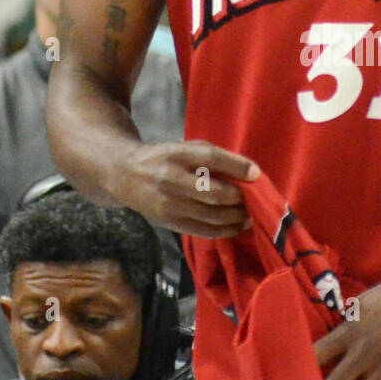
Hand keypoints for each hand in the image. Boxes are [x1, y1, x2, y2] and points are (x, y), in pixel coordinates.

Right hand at [116, 140, 257, 237]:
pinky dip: (226, 230)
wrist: (124, 175)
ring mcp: (169, 204)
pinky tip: (238, 225)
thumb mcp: (184, 148)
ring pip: (212, 216)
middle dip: (239, 198)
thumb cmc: (164, 158)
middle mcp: (170, 179)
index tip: (255, 173)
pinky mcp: (169, 223)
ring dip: (237, 217)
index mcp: (176, 155)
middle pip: (214, 193)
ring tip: (248, 214)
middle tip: (252, 198)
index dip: (236, 166)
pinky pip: (205, 231)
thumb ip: (212, 157)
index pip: (210, 159)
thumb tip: (247, 174)